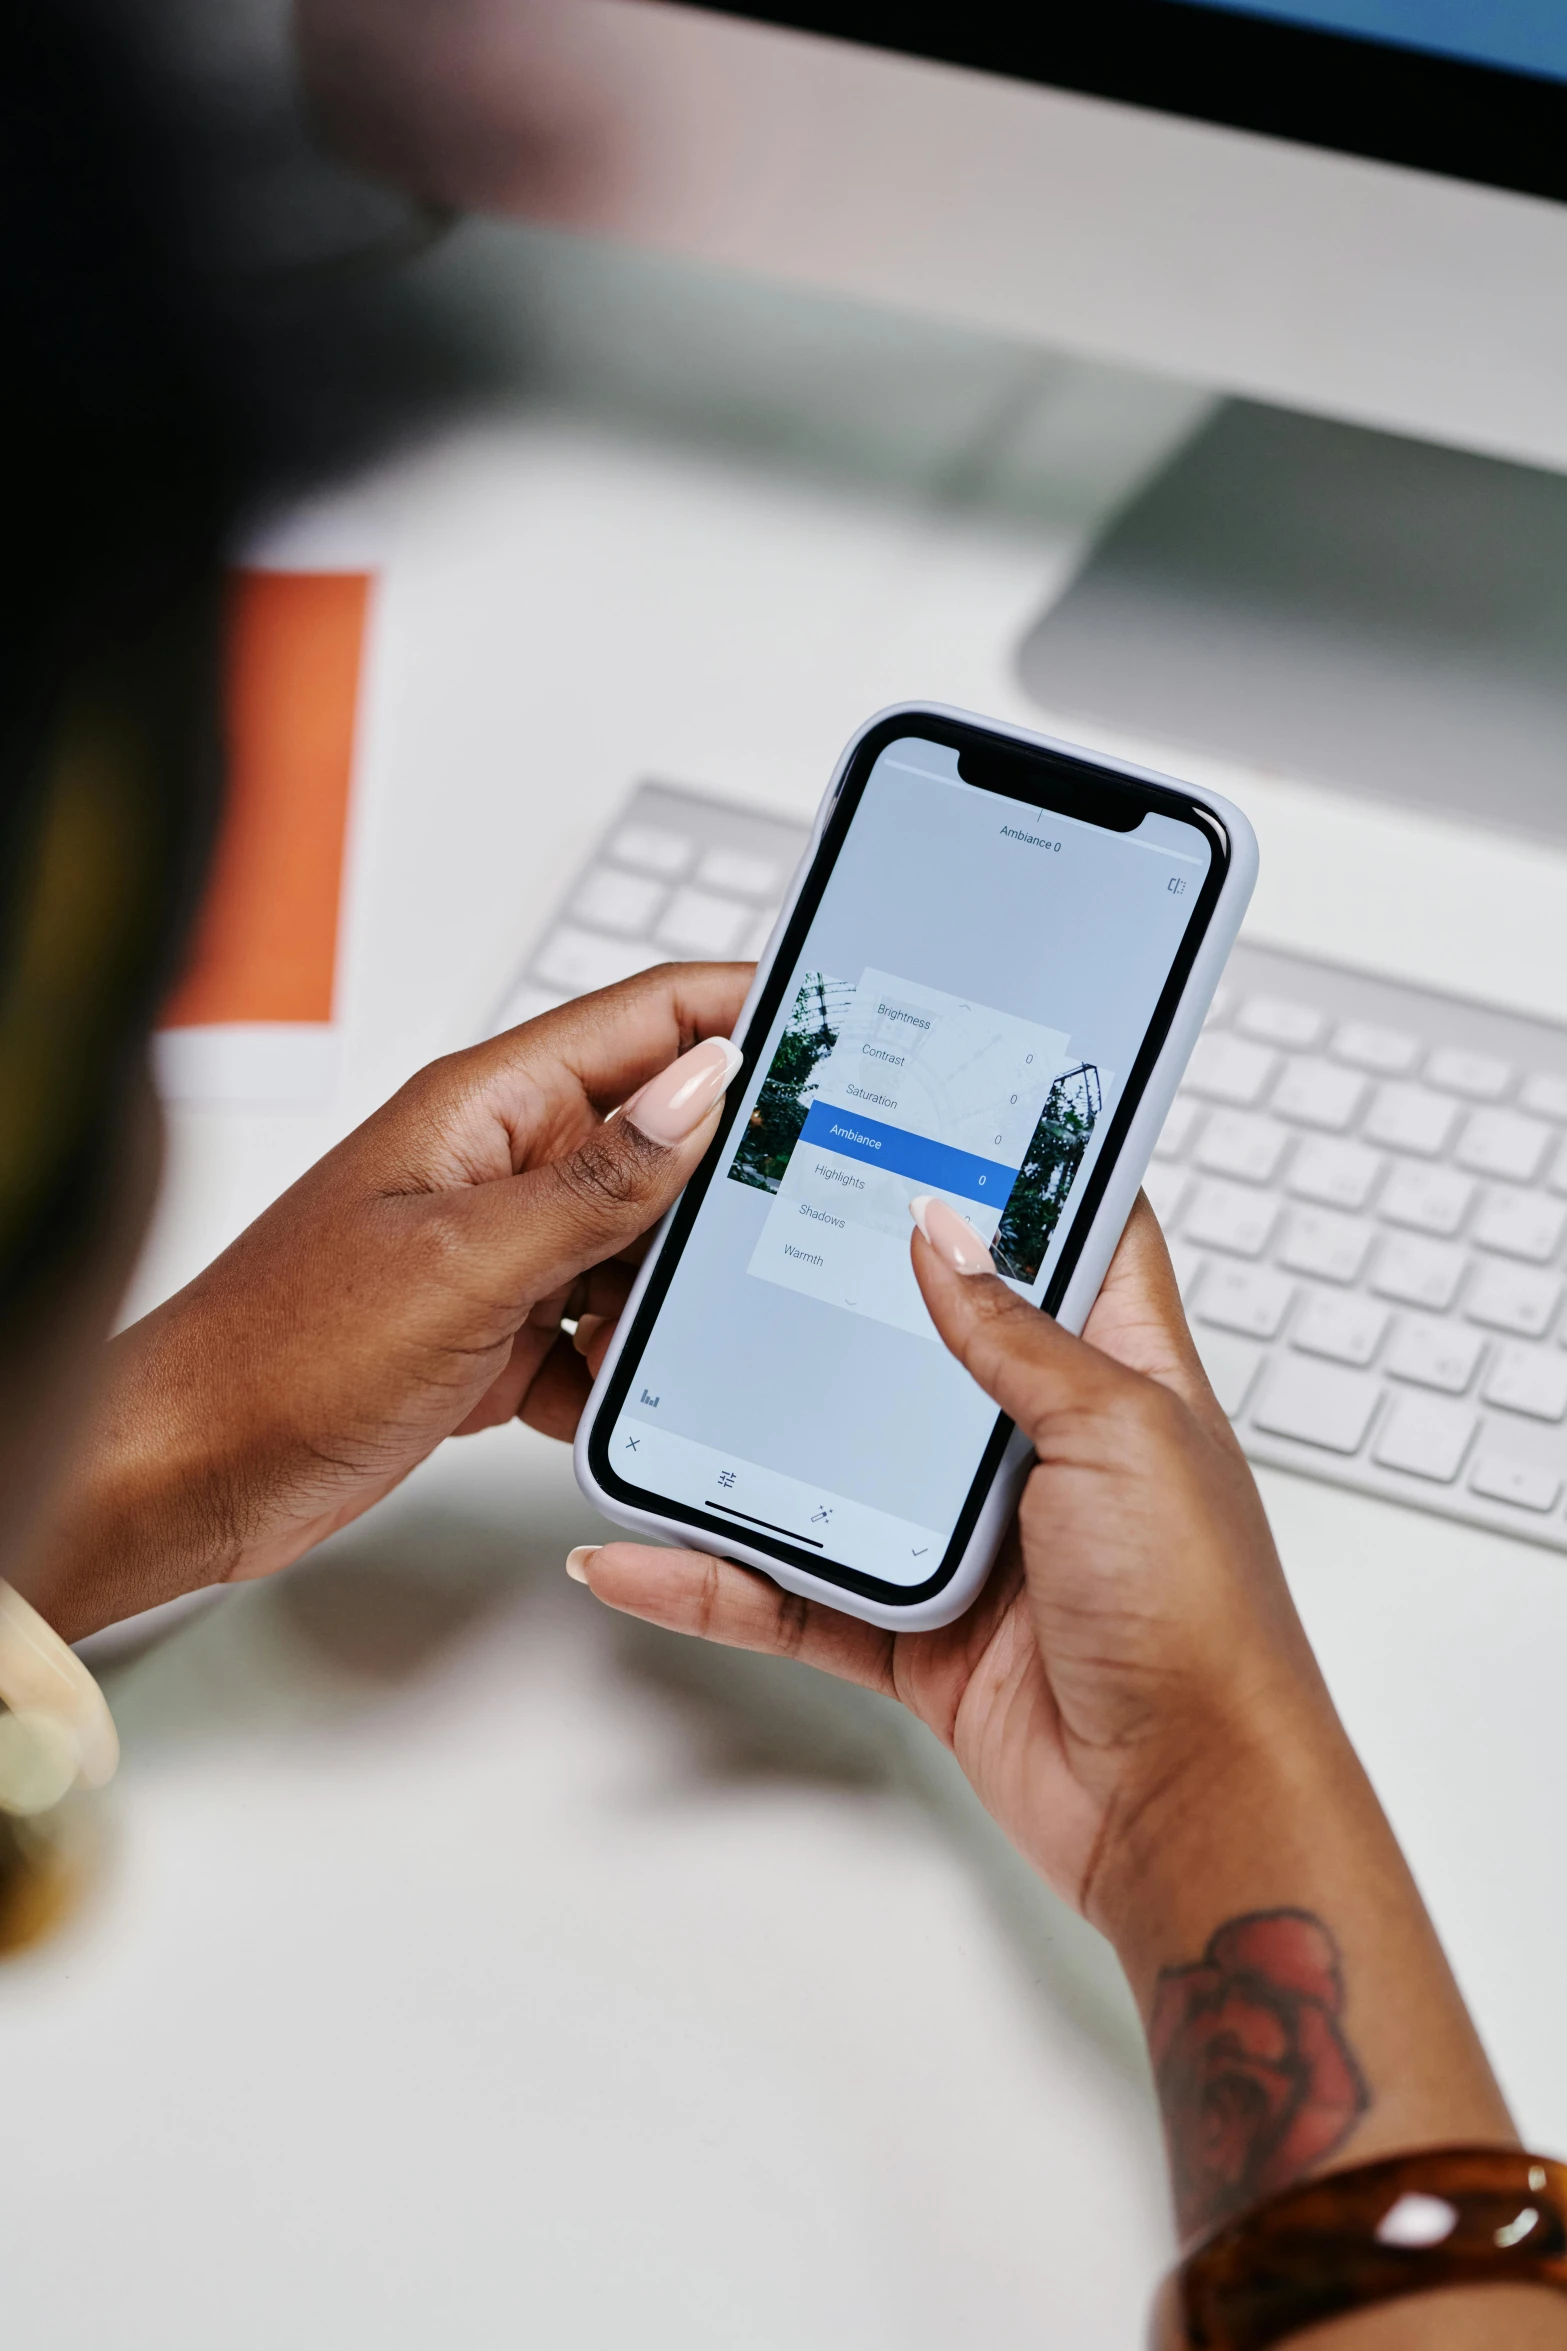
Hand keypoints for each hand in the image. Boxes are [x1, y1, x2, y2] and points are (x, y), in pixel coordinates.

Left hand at [33, 964, 748, 1637]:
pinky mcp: (497, 1334)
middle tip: (818, 1196)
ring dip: (678, 1284)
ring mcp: (501, 1253)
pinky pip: (600, 1333)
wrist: (192, 1471)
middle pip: (657, 1135)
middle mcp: (501, 1168)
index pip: (646, 1020)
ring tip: (722, 1315)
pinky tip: (626, 1396)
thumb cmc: (280, 1349)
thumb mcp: (462, 1259)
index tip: (840, 1024)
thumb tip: (705, 1086)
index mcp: (488, 1108)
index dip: (746, 1009)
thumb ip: (596, 1181)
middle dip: (733, 1168)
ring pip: (638, 1244)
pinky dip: (624, 1367)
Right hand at [575, 1197, 1527, 2250]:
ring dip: (744, 1439)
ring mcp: (968, 1539)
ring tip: (651, 1379)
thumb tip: (942, 1230)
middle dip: (833, 1292)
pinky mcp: (914, 1631)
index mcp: (1114, 1375)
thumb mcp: (1119, 1434)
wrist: (1183, 1808)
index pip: (1064, 1240)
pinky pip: (791, 1593)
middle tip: (737, 1224)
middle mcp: (1036, 1446)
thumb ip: (1018, 1336)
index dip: (1005, 1177)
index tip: (922, 1109)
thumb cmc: (1201, 1619)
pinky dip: (714, 1580)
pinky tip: (640, 1557)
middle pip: (917, 1344)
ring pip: (831, 1467)